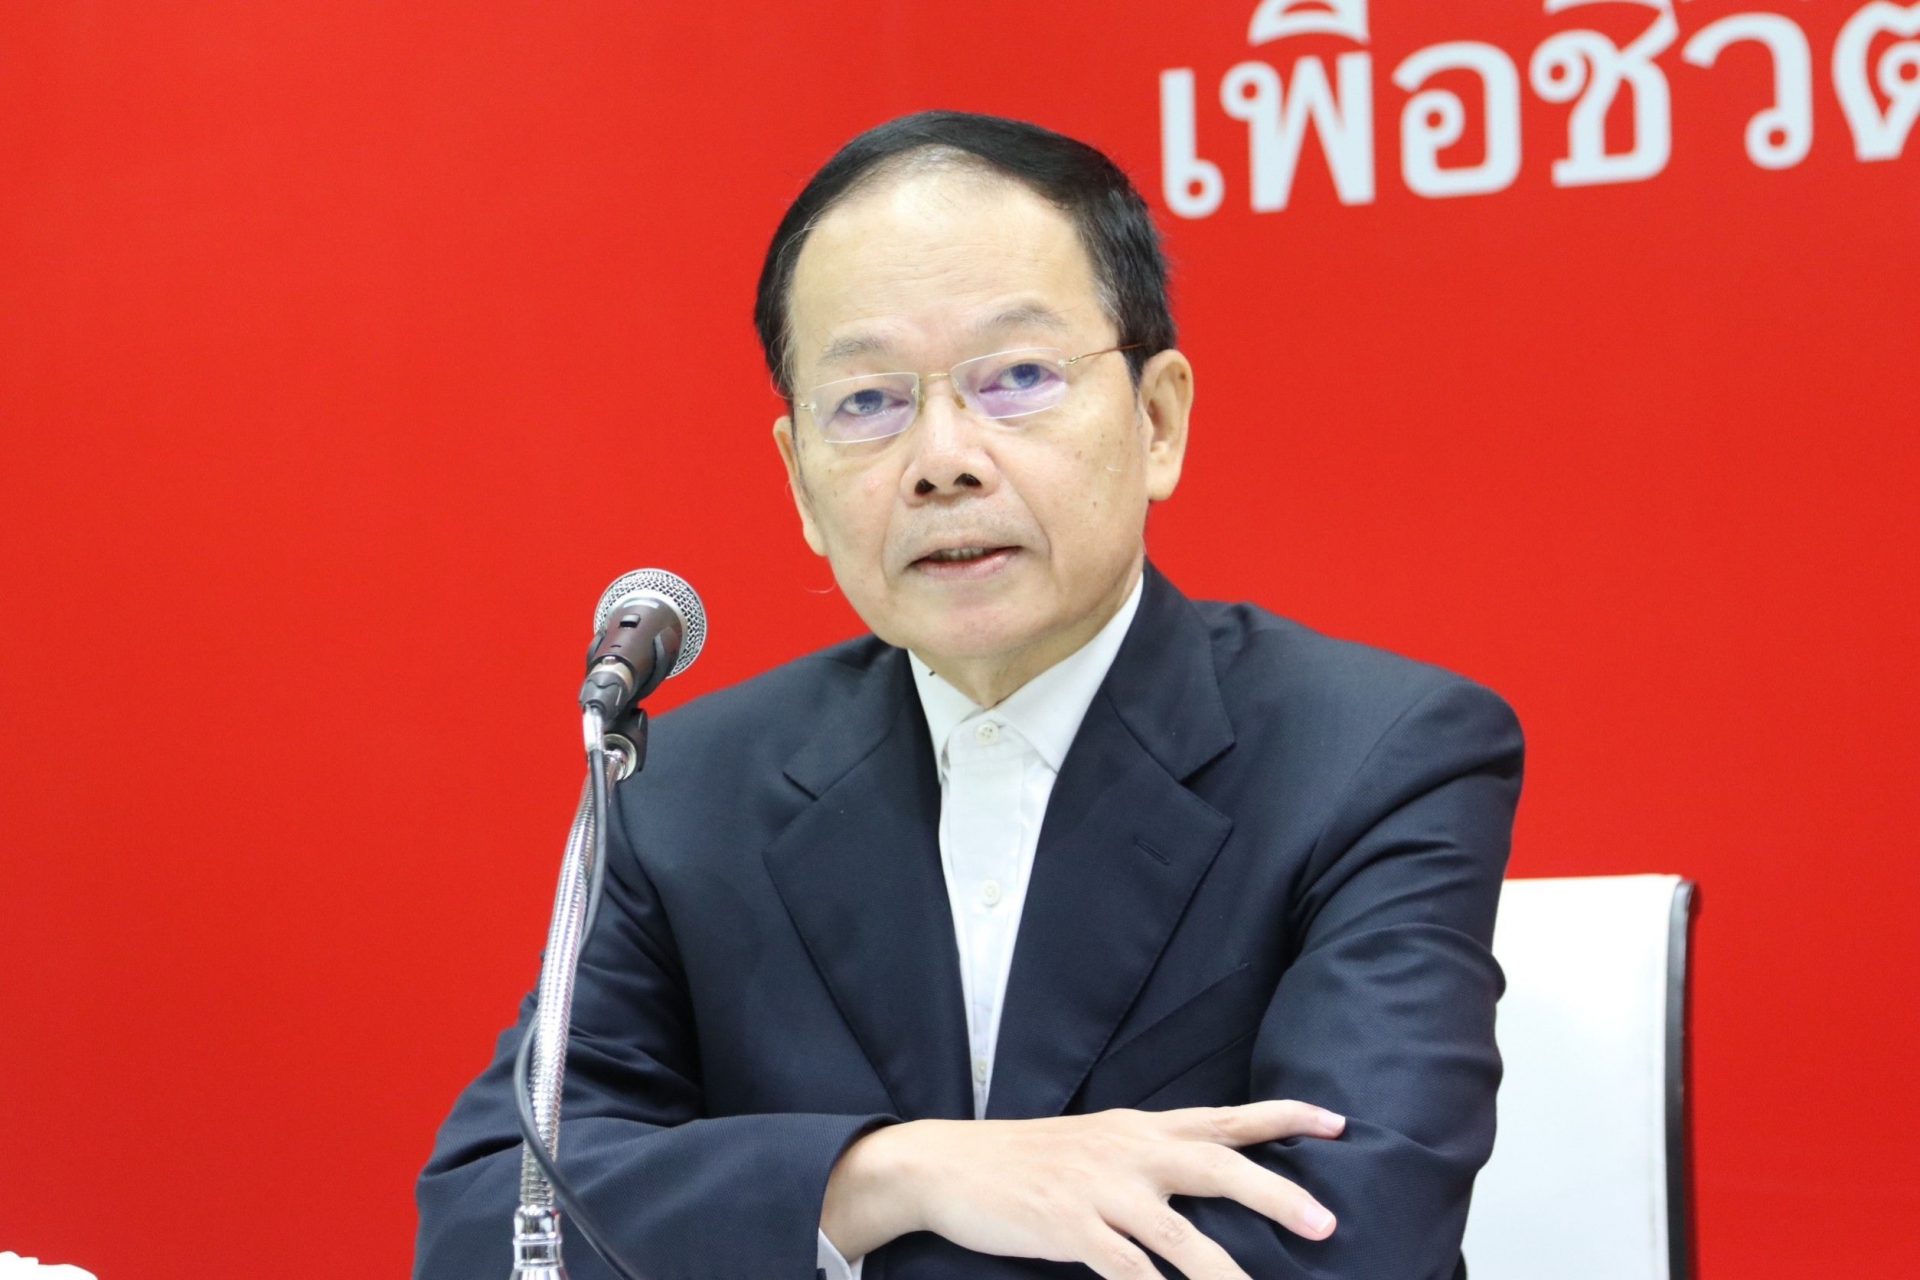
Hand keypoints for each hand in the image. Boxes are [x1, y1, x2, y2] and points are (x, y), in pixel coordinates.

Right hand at [820, 1100, 1343, 1278]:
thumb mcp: (1095, 1143)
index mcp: (1138, 1129)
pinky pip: (1125, 1268)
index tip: (1336, 1121)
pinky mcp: (1068, 1226)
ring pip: (1179, 1234)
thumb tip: (1203, 1171)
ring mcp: (1099, 1190)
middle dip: (1277, 1193)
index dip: (1282, 1118)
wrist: (948, 1165)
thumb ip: (1148, 1156)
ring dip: (1226, 1270)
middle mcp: (1128, 1152)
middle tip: (1327, 1221)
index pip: (1224, 1117)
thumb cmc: (1024, 1160)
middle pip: (1216, 1166)